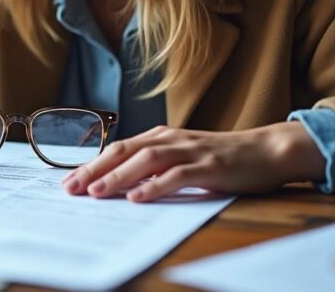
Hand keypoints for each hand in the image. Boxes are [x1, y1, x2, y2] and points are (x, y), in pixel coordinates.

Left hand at [62, 122, 325, 201]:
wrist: (266, 150)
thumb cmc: (222, 158)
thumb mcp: (183, 156)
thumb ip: (155, 165)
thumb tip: (120, 184)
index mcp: (161, 136)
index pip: (118, 148)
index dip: (92, 164)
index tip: (68, 182)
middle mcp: (171, 139)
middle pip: (125, 151)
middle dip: (95, 170)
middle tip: (71, 189)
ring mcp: (191, 150)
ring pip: (147, 160)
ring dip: (119, 177)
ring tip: (98, 193)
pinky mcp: (210, 165)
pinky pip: (178, 175)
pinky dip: (156, 185)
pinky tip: (139, 197)